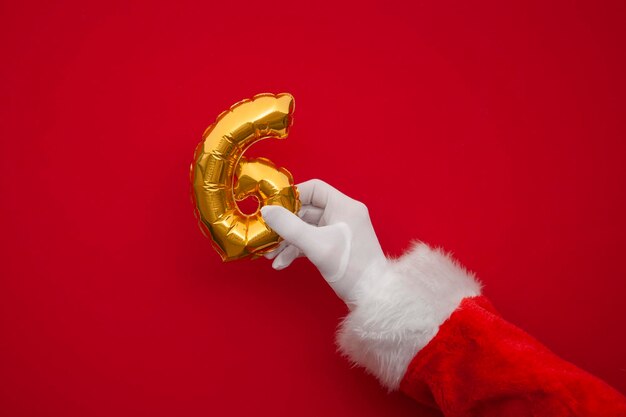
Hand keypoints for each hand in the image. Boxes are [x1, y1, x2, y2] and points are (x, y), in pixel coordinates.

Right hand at [260, 179, 387, 303]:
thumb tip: (266, 210)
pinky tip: (281, 263)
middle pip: (307, 210)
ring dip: (287, 241)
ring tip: (270, 254)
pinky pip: (311, 242)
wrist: (372, 297)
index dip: (291, 196)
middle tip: (266, 234)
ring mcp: (339, 231)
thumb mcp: (316, 245)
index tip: (272, 209)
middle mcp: (343, 214)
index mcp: (344, 206)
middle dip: (285, 225)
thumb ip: (289, 226)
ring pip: (306, 228)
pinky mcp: (336, 247)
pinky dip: (296, 250)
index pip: (314, 189)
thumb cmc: (350, 267)